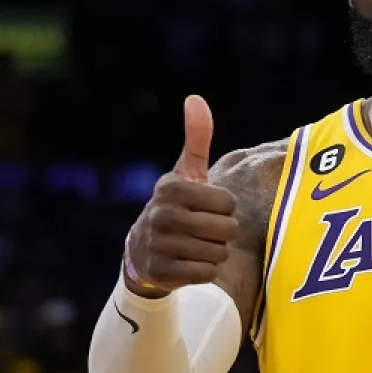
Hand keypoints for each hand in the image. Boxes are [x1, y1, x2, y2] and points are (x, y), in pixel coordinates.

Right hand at [124, 95, 239, 296]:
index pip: (228, 203)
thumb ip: (197, 138)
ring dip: (215, 252)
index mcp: (170, 189)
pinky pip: (207, 274)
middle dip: (223, 233)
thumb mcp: (186, 172)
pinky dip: (205, 271)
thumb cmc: (177, 205)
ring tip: (195, 245)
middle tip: (204, 230)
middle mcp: (161, 216)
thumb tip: (195, 98)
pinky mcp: (161, 274)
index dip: (225, 208)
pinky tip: (188, 263)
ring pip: (219, 254)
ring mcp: (158, 246)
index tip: (205, 207)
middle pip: (227, 230)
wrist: (143, 251)